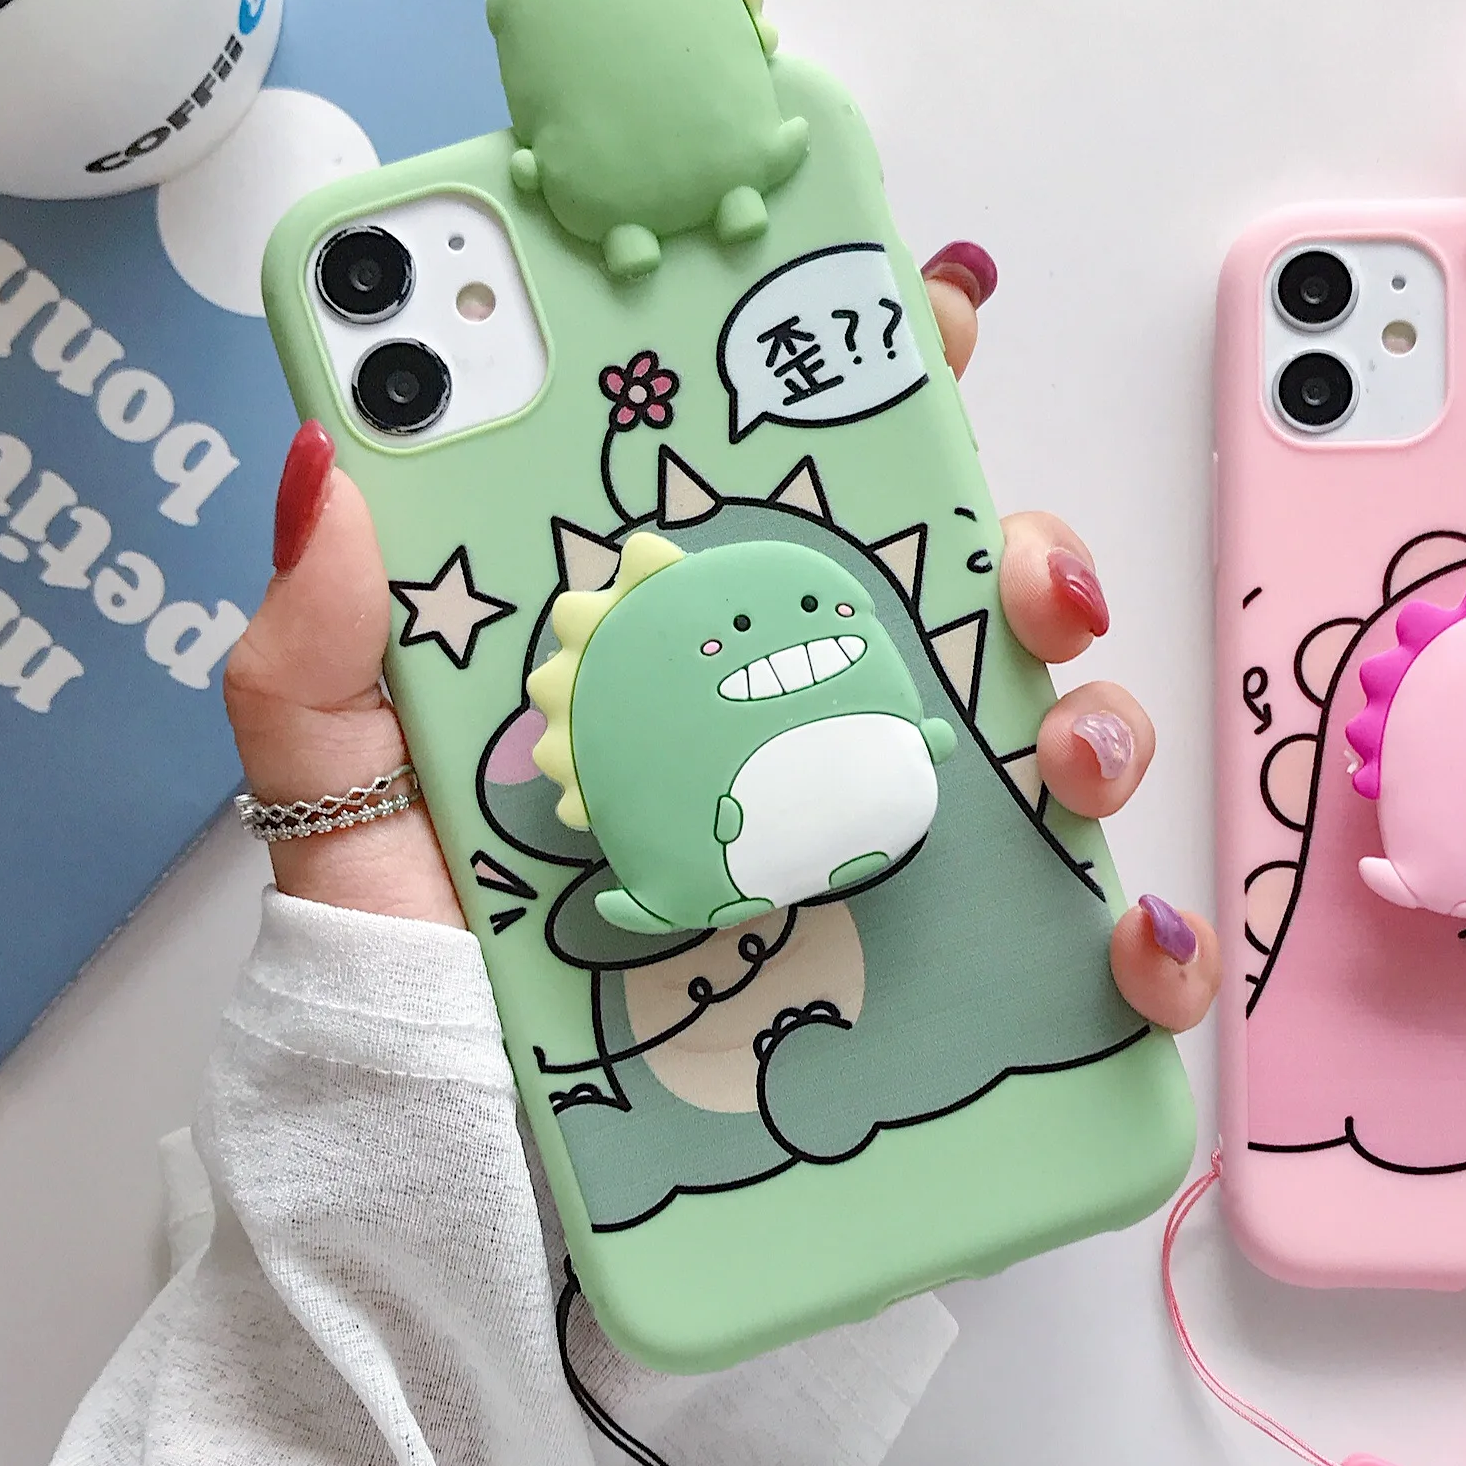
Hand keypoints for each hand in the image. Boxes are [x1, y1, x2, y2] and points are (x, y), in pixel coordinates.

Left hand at [222, 244, 1216, 1028]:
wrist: (462, 1153)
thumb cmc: (424, 957)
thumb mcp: (347, 789)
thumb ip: (324, 642)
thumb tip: (330, 461)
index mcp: (702, 647)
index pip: (819, 486)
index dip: (890, 378)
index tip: (927, 312)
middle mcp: (822, 730)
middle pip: (976, 597)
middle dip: (1033, 551)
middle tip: (1014, 575)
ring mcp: (896, 853)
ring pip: (1061, 743)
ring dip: (1103, 723)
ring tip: (1061, 757)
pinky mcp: (942, 987)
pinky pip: (1081, 956)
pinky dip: (1141, 940)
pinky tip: (1122, 933)